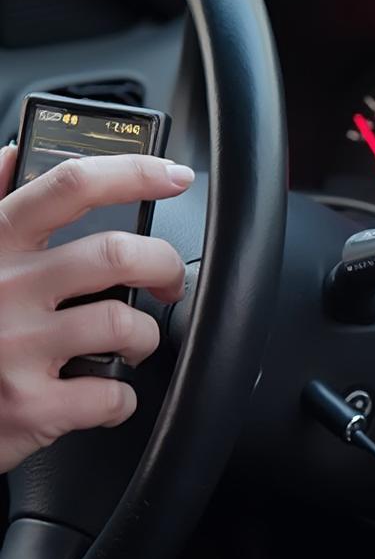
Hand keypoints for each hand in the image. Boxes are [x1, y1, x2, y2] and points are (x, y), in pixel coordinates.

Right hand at [0, 148, 193, 472]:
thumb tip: (12, 153)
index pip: (70, 186)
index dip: (134, 173)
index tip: (174, 176)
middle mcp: (4, 288)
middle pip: (117, 254)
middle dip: (164, 266)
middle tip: (168, 281)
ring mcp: (15, 348)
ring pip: (123, 323)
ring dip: (145, 336)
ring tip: (131, 343)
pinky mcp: (28, 405)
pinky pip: (111, 394)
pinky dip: (121, 399)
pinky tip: (103, 394)